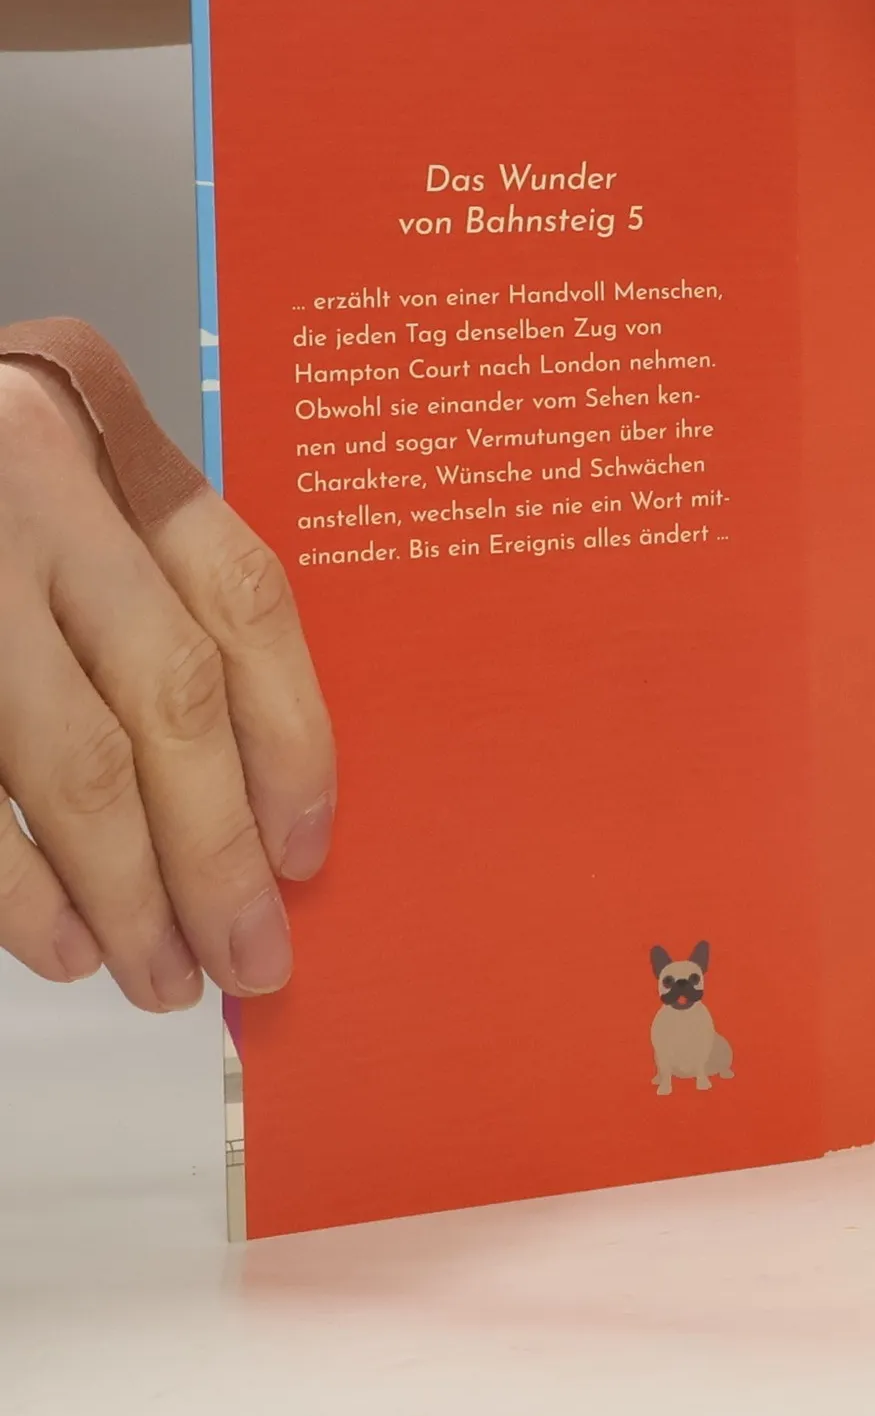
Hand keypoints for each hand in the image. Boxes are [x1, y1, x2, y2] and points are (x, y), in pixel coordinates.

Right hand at [0, 358, 332, 1008]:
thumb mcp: (67, 490)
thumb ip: (148, 599)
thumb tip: (250, 797)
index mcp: (110, 441)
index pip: (243, 602)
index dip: (292, 737)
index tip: (305, 851)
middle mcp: (36, 489)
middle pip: (172, 695)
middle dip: (220, 848)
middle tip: (252, 954)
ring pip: (75, 757)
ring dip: (129, 889)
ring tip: (162, 974)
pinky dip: (16, 886)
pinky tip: (62, 945)